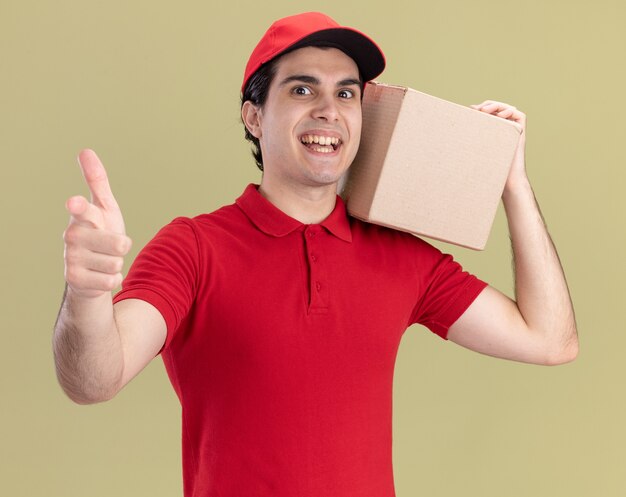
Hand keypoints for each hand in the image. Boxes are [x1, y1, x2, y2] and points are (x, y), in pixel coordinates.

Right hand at [63, 149, 131, 298]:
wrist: (90, 270)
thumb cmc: (101, 232)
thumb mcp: (105, 208)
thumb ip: (97, 182)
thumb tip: (85, 151)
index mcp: (82, 217)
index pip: (82, 210)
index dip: (80, 207)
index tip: (74, 202)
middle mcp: (72, 236)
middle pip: (119, 244)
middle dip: (122, 247)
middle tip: (111, 246)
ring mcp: (71, 258)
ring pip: (117, 263)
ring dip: (116, 264)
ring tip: (104, 260)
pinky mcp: (75, 280)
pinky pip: (112, 280)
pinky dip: (113, 279)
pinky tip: (100, 275)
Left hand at [470, 100, 527, 192]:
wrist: (505, 179)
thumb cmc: (486, 168)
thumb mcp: (475, 149)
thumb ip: (470, 138)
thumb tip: (455, 128)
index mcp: (493, 130)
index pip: (488, 112)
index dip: (480, 108)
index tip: (470, 110)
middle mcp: (504, 128)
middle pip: (497, 108)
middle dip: (486, 105)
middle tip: (476, 109)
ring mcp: (513, 130)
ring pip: (507, 108)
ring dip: (496, 105)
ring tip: (485, 110)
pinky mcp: (521, 132)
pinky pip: (519, 115)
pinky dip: (510, 111)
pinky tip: (500, 115)